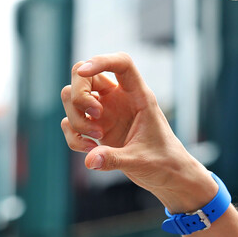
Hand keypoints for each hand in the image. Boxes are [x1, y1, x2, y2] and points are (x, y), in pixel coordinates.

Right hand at [60, 52, 215, 211]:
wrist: (166, 176)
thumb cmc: (163, 162)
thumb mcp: (140, 161)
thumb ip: (114, 159)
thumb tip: (90, 161)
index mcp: (138, 96)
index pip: (121, 64)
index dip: (101, 60)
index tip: (83, 71)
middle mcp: (118, 98)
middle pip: (85, 75)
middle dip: (79, 95)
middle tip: (93, 116)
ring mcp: (104, 111)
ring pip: (72, 97)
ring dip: (76, 118)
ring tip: (94, 140)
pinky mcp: (95, 127)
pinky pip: (71, 122)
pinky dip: (73, 136)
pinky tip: (91, 152)